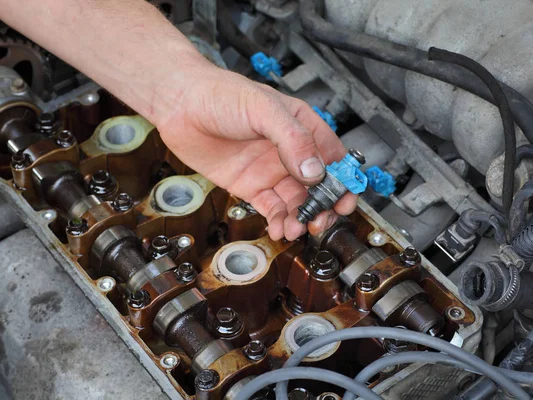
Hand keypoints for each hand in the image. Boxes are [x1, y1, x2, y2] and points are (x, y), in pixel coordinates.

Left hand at [155, 65, 357, 239]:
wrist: (179, 105)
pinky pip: (271, 208)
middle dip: (322, 206)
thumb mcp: (263, 109)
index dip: (343, 181)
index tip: (345, 201)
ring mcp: (269, 170)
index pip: (333, 158)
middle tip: (319, 221)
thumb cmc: (220, 94)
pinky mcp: (249, 186)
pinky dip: (278, 221)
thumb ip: (293, 139)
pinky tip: (279, 229)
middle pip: (318, 186)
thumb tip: (315, 171)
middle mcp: (289, 152)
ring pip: (295, 201)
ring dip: (299, 217)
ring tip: (295, 228)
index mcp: (301, 127)